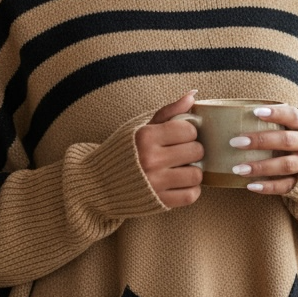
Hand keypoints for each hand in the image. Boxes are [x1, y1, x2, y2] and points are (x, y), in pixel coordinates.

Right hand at [135, 91, 204, 207]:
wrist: (100, 183)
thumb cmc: (126, 151)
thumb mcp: (143, 127)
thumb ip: (169, 111)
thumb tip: (193, 95)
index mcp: (146, 137)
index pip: (188, 131)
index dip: (188, 133)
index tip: (180, 137)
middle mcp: (150, 159)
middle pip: (196, 151)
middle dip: (192, 151)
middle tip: (182, 153)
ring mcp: (155, 182)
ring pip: (196, 175)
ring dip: (193, 171)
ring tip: (181, 169)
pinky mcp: (159, 202)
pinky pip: (191, 196)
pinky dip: (190, 190)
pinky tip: (179, 183)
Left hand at [229, 103, 297, 195]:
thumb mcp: (294, 129)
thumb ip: (276, 123)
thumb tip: (239, 114)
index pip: (293, 116)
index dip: (277, 114)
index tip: (256, 112)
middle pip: (286, 141)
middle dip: (260, 141)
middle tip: (235, 142)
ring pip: (285, 165)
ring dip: (261, 167)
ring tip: (238, 169)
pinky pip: (285, 186)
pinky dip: (268, 186)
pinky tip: (250, 186)